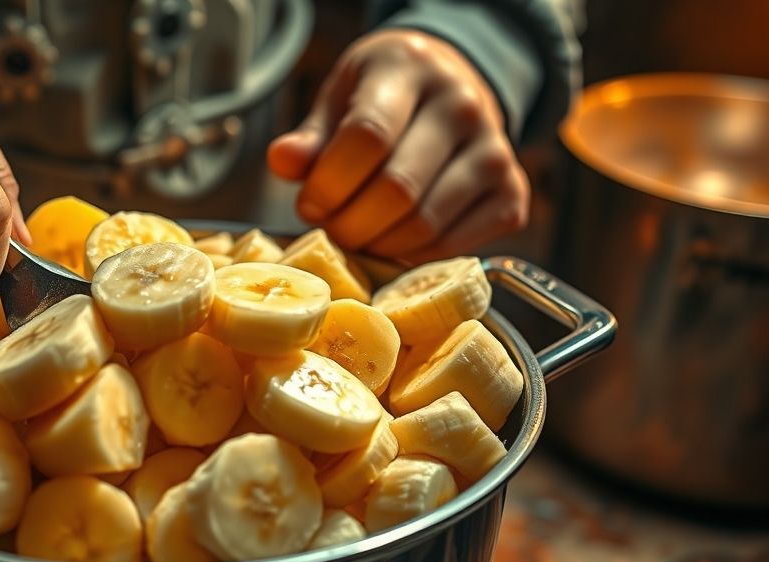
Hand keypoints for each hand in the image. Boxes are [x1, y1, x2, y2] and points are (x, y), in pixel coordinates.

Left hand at [267, 29, 528, 261]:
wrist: (449, 90)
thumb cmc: (381, 99)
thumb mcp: (338, 101)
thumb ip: (311, 138)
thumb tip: (282, 161)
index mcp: (409, 68)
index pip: (367, 136)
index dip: (329, 183)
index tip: (309, 204)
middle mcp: (463, 104)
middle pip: (397, 189)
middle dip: (349, 225)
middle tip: (331, 229)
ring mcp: (496, 150)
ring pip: (426, 225)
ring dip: (378, 246)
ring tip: (357, 235)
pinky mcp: (512, 194)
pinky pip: (456, 246)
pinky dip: (415, 258)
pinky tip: (393, 242)